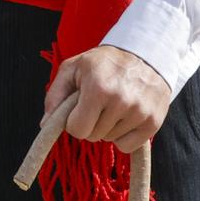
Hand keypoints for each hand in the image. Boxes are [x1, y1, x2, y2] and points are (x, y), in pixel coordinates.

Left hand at [45, 45, 170, 154]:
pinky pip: (127, 146)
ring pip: (110, 140)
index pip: (77, 130)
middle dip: (90, 124)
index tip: (78, 110)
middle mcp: (121, 101)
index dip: (73, 122)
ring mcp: (140, 112)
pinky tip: (124, 117)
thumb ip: (55, 95)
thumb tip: (46, 124)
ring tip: (113, 106)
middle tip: (97, 105)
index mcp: (98, 88)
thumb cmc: (103, 63)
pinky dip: (123, 137)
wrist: (144, 54)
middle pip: (93, 136)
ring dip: (107, 128)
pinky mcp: (154, 121)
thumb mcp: (73, 68)